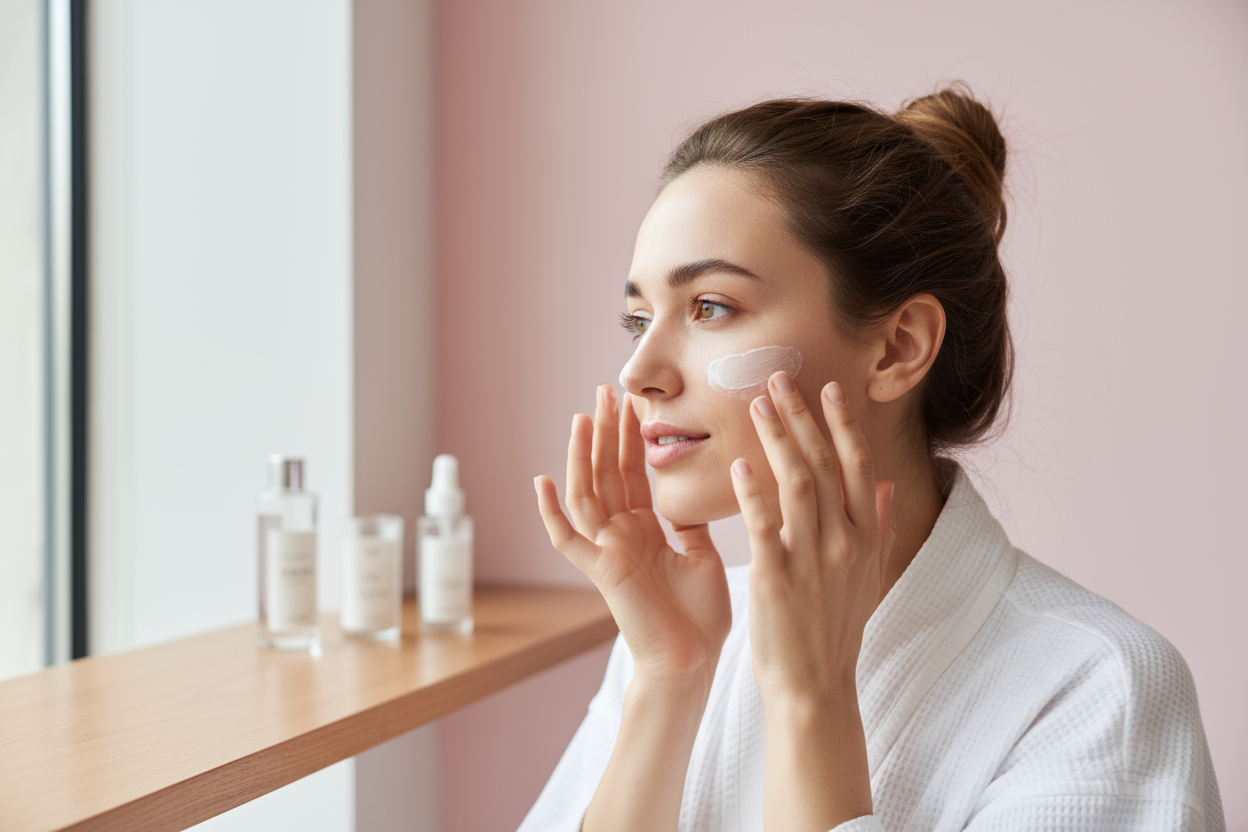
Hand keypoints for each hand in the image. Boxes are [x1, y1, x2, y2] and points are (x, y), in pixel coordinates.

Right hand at [534, 385, 731, 685]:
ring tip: (583, 416)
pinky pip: (568, 539)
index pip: (632, 473)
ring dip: (583, 455)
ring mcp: (606, 551)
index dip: (629, 438)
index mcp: (645, 529)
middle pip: (606, 472)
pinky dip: (551, 513)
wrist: (692, 660)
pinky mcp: (601, 571)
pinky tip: (541, 481)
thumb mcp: (702, 556)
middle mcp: (620, 534)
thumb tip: (690, 496)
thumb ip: (689, 525)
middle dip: (606, 432)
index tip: (630, 402)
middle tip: (605, 391)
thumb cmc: (701, 617)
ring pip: (586, 493)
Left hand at [731, 373, 895, 705]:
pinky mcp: (777, 577)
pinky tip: (738, 464)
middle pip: (825, 464)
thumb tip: (884, 485)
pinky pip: (764, 524)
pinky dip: (752, 491)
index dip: (843, 425)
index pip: (857, 466)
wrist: (816, 683)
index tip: (829, 388)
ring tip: (756, 405)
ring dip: (777, 440)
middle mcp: (844, 540)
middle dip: (802, 417)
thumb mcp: (869, 574)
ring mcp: (812, 558)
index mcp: (866, 536)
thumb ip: (879, 526)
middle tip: (778, 379)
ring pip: (796, 483)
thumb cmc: (836, 626)